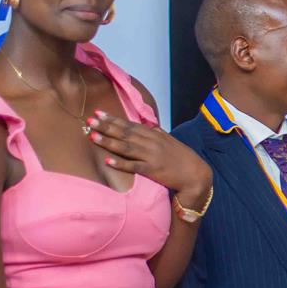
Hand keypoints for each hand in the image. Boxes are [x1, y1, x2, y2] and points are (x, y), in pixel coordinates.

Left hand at [87, 110, 212, 205]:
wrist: (196, 174)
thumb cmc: (182, 158)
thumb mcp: (170, 141)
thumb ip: (158, 133)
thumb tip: (149, 125)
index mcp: (155, 135)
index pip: (130, 125)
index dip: (113, 119)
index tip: (99, 113)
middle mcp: (152, 143)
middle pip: (125, 133)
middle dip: (106, 126)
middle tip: (90, 121)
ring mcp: (152, 156)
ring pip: (126, 147)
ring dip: (109, 141)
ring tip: (92, 136)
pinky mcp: (153, 170)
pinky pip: (134, 166)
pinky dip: (120, 163)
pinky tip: (107, 161)